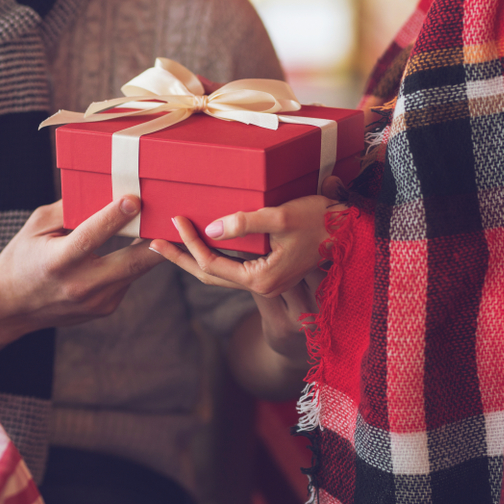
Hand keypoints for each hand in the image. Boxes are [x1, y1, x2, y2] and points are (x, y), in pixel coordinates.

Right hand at [0, 195, 164, 336]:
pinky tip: (142, 245)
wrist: (12, 308)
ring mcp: (96, 302)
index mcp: (58, 262)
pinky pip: (127, 279)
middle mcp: (80, 286)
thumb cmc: (22, 259)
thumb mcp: (36, 228)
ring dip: (153, 249)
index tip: (134, 199)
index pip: (90, 237)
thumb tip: (102, 188)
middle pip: (131, 263)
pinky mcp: (106, 308)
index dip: (113, 218)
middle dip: (158, 241)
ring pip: (135, 271)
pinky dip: (135, 261)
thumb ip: (68, 209)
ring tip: (168, 226)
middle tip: (176, 218)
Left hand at [149, 176, 347, 297]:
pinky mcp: (271, 270)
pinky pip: (233, 266)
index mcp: (261, 279)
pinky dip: (214, 255)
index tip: (174, 220)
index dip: (189, 242)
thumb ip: (245, 222)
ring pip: (220, 273)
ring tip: (170, 244)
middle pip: (209, 276)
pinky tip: (203, 241)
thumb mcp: (281, 217)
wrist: (352, 231)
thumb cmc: (321, 221)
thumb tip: (211, 227)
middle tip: (151, 245)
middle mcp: (262, 286)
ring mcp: (266, 280)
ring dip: (193, 259)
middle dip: (180, 259)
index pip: (212, 263)